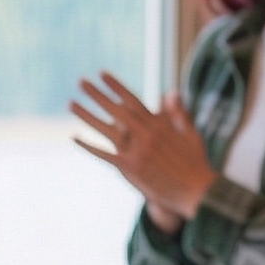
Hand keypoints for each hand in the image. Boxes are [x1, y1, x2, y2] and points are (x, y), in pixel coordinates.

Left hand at [70, 74, 215, 230]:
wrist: (194, 190)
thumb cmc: (194, 161)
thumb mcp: (189, 132)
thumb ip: (176, 112)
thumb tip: (170, 91)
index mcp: (157, 124)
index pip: (132, 99)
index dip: (116, 86)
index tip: (102, 74)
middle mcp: (144, 134)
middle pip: (115, 110)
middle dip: (97, 95)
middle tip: (81, 81)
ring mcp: (135, 151)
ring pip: (105, 129)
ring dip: (87, 115)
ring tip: (70, 103)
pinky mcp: (129, 168)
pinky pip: (104, 154)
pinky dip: (88, 146)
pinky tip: (74, 137)